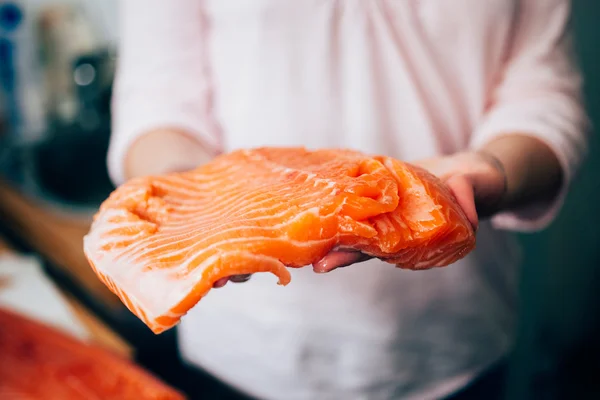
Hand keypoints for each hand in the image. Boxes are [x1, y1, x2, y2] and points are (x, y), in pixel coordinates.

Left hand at [217, 151, 506, 285]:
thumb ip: (472, 194)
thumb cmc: (472, 185)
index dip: (351, 256)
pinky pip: (353, 194)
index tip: (325, 264)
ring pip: (349, 219)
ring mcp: (382, 210)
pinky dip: (334, 195)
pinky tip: (307, 191)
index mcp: (410, 235)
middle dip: (324, 246)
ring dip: (324, 222)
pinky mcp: (377, 190)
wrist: (463, 174)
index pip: (376, 249)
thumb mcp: (476, 187)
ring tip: (291, 226)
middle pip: (351, 239)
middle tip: (289, 251)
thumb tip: (465, 201)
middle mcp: (390, 227)